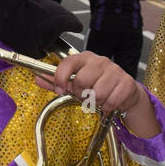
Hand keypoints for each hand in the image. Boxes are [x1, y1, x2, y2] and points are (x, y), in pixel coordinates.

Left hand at [35, 51, 158, 136]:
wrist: (125, 91)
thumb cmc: (97, 85)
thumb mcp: (75, 83)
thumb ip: (57, 81)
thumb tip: (37, 78)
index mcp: (85, 58)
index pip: (68, 63)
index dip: (61, 77)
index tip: (60, 89)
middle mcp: (100, 61)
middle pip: (82, 80)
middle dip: (81, 94)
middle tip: (85, 95)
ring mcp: (115, 71)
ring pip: (97, 93)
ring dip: (95, 102)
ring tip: (98, 98)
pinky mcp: (127, 83)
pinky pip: (110, 101)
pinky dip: (107, 107)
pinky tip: (109, 102)